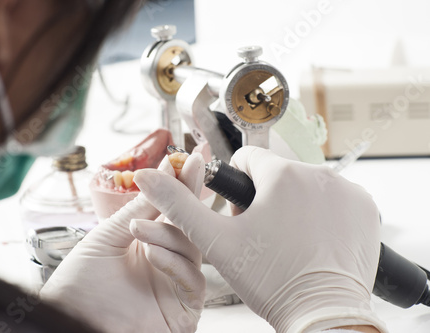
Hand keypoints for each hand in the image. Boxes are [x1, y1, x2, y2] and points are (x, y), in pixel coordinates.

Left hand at [41, 154, 205, 332]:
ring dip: (168, 233)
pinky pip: (193, 280)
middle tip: (188, 169)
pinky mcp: (184, 308)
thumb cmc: (79, 285)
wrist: (68, 320)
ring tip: (139, 229)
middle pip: (190, 226)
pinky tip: (152, 254)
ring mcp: (175, 284)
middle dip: (188, 197)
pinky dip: (175, 263)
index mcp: (148, 242)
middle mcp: (165, 260)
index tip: (190, 160)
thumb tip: (161, 175)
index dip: (183, 185)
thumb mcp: (107, 237)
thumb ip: (138, 209)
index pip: (173, 210)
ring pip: (193, 249)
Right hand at [135, 146, 386, 332]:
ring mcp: (345, 190)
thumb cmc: (271, 279)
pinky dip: (322, 214)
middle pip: (277, 174)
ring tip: (289, 241)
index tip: (242, 215)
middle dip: (265, 197)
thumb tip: (147, 176)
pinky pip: (333, 199)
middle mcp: (318, 173)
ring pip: (304, 186)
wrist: (321, 314)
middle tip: (263, 235)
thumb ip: (179, 204)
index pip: (247, 159)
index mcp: (281, 174)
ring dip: (293, 205)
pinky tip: (314, 241)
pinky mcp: (364, 209)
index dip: (237, 187)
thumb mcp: (216, 241)